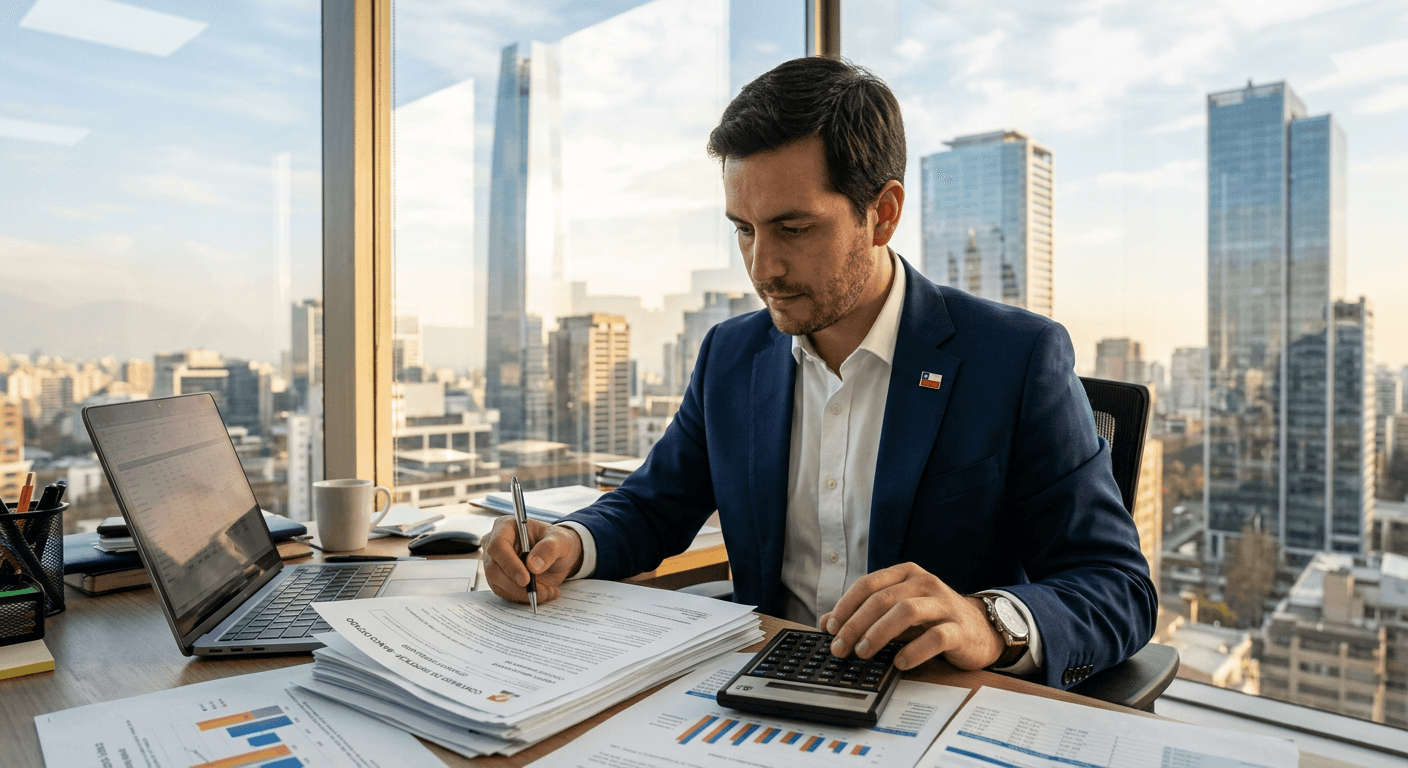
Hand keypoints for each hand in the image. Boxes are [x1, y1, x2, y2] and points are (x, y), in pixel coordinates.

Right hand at [481, 516, 583, 604]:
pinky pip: (506, 593)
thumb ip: (549, 549)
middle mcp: (495, 544)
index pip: (498, 545)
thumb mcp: (560, 541)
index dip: (509, 564)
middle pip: (494, 569)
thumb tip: (533, 566)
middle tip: (540, 592)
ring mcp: (495, 564)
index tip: (525, 579)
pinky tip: (544, 594)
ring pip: (499, 585)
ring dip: (523, 594)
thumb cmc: (556, 542)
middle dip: (516, 586)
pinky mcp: (499, 580)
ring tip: (548, 592)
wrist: (559, 556)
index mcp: (506, 527)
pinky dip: (524, 598)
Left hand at [818, 563, 1003, 670]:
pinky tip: (900, 663)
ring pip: (906, 612)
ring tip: (863, 652)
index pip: (868, 584)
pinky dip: (914, 651)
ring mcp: (944, 604)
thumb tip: (825, 624)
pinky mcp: (959, 629)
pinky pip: (935, 637)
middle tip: (840, 648)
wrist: (980, 629)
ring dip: (879, 633)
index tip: (831, 628)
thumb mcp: (896, 613)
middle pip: (882, 599)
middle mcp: (925, 583)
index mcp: (906, 574)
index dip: (845, 606)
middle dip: (855, 624)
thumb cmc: (931, 620)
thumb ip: (864, 616)